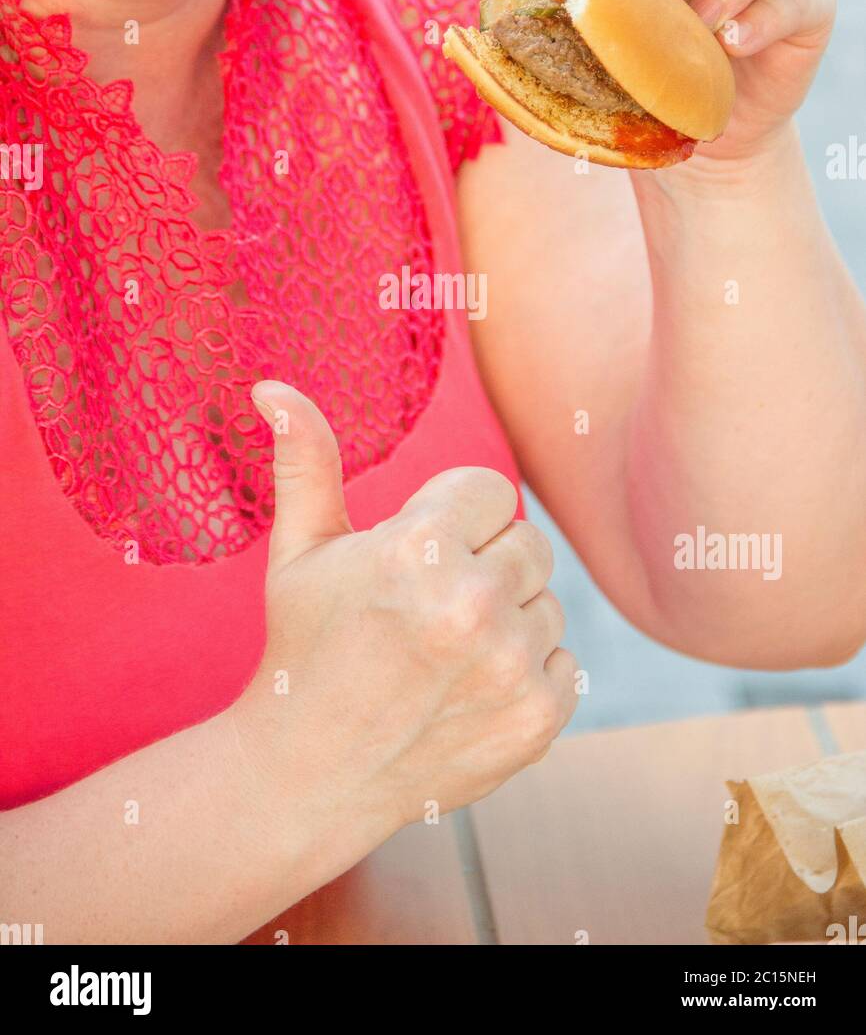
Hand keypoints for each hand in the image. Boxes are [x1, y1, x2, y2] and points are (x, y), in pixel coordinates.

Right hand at [233, 381, 576, 840]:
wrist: (309, 776)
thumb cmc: (302, 649)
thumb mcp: (299, 552)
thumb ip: (305, 461)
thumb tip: (272, 384)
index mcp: (419, 549)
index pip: (492, 491)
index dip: (452, 520)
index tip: (418, 557)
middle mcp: (474, 605)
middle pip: (529, 543)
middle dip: (485, 564)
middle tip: (431, 606)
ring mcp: (510, 667)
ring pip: (548, 604)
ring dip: (508, 620)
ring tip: (445, 652)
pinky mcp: (538, 720)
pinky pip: (566, 662)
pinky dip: (529, 673)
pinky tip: (470, 690)